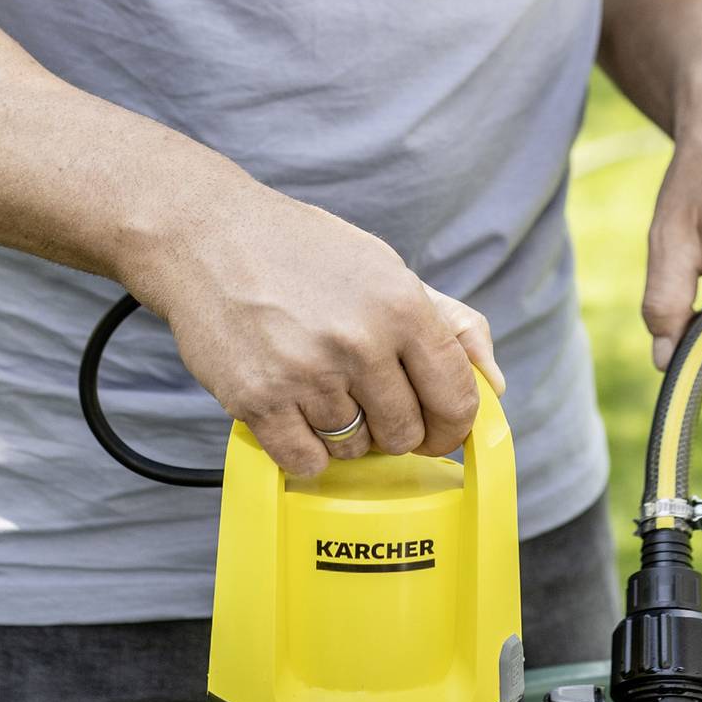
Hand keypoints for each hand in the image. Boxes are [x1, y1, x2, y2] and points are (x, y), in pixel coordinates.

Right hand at [133, 178, 501, 477]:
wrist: (206, 238)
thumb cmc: (302, 253)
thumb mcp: (386, 268)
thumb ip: (451, 324)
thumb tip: (494, 384)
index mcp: (401, 304)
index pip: (457, 397)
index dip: (454, 424)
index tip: (440, 429)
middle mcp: (360, 342)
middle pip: (408, 433)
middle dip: (397, 429)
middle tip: (371, 402)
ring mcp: (307, 375)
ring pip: (356, 449)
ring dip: (346, 434)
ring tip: (321, 389)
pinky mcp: (258, 402)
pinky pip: (307, 463)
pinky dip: (306, 451)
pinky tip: (295, 414)